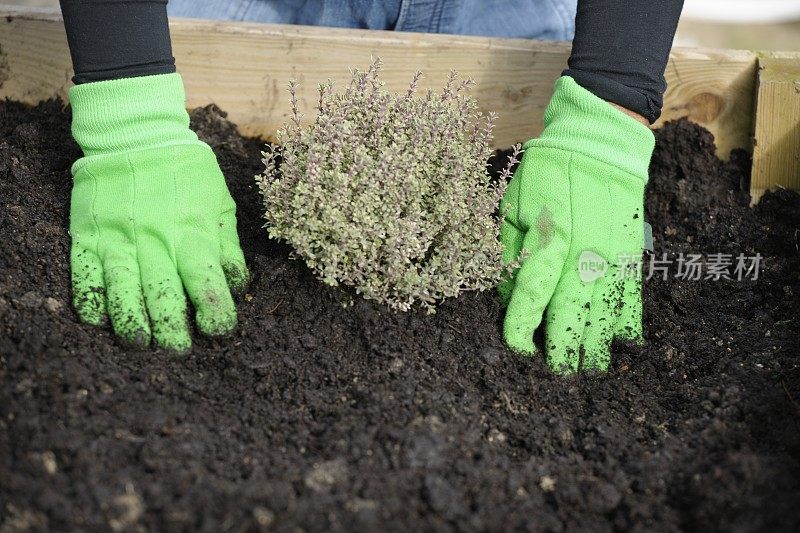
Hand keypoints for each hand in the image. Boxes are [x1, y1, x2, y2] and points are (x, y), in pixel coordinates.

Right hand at [69, 74, 248, 350]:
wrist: (136, 134)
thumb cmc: (187, 172)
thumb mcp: (220, 202)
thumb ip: (229, 247)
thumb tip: (238, 286)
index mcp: (194, 234)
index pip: (208, 286)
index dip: (215, 315)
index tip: (218, 331)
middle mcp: (156, 241)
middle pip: (164, 298)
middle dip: (172, 331)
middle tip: (178, 350)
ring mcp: (119, 239)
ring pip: (123, 293)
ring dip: (132, 324)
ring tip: (140, 343)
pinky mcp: (89, 235)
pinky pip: (86, 276)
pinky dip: (91, 302)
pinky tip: (100, 320)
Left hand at [499, 76, 654, 372]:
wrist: (598, 143)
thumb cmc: (546, 173)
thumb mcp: (512, 206)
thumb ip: (508, 252)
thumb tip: (509, 296)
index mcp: (548, 243)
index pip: (531, 301)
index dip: (522, 333)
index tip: (518, 351)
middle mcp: (582, 257)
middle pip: (571, 319)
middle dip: (561, 353)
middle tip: (554, 376)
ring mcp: (611, 259)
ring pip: (603, 316)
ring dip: (595, 348)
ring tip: (586, 371)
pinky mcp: (630, 256)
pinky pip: (630, 299)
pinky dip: (626, 325)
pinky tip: (622, 345)